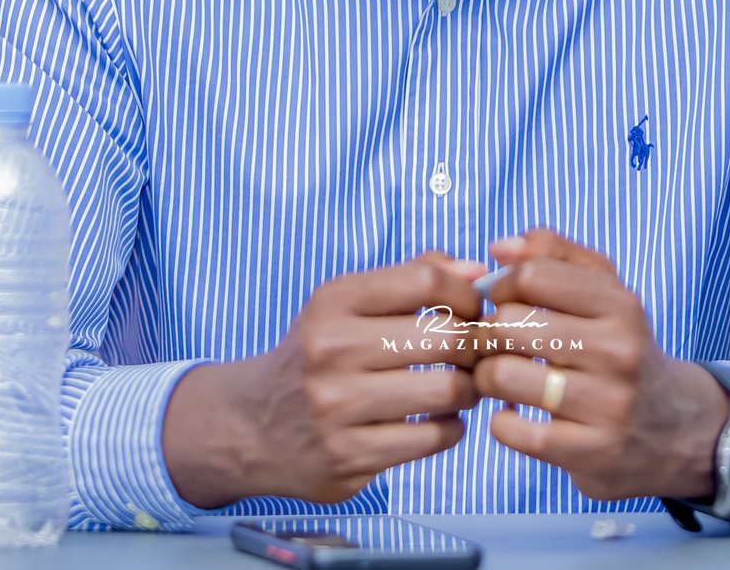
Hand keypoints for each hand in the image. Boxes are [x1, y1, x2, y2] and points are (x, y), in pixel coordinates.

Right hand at [161, 250, 488, 508]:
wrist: (251, 426)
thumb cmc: (317, 356)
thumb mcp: (346, 304)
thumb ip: (411, 277)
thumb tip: (477, 271)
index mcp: (333, 302)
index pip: (426, 280)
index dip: (467, 294)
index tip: (473, 311)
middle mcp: (330, 351)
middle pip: (445, 337)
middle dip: (475, 346)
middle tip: (476, 355)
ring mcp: (336, 408)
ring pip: (446, 391)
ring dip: (467, 390)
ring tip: (458, 388)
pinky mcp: (348, 457)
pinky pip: (432, 438)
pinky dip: (450, 428)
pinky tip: (437, 420)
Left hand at [472, 228, 729, 502]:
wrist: (677, 430)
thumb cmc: (621, 349)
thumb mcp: (605, 291)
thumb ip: (554, 254)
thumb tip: (499, 248)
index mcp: (621, 306)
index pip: (532, 276)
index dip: (501, 288)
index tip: (504, 305)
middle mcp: (618, 353)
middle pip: (508, 325)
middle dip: (487, 334)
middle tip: (494, 345)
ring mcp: (607, 406)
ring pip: (504, 376)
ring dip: (487, 378)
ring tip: (500, 379)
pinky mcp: (591, 453)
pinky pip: (514, 431)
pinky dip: (502, 423)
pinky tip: (515, 415)